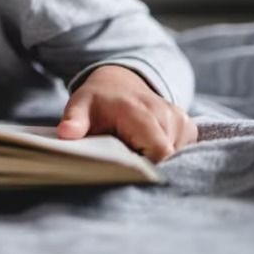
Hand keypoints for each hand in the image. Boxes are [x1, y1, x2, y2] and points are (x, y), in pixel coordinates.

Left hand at [56, 65, 196, 161]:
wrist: (118, 82)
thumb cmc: (97, 100)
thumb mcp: (80, 106)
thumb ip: (75, 120)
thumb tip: (66, 133)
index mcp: (140, 111)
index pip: (159, 152)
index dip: (147, 167)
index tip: (127, 171)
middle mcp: (166, 113)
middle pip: (168, 157)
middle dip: (149, 165)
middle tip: (126, 159)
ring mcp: (180, 118)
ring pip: (176, 155)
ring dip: (156, 159)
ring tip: (134, 148)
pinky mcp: (187, 125)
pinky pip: (182, 149)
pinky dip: (166, 153)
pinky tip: (147, 145)